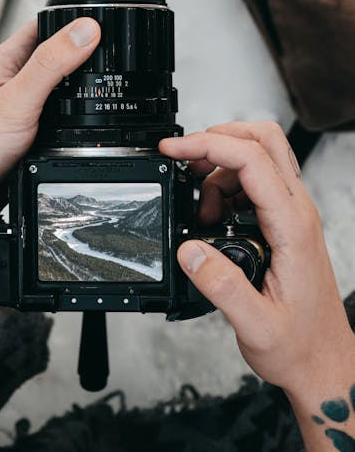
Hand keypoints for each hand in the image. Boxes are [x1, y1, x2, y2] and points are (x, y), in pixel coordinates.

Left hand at [0, 17, 99, 230]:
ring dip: (78, 92)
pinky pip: (55, 118)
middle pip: (57, 57)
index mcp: (6, 60)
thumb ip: (51, 64)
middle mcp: (12, 80)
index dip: (76, 23)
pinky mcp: (25, 132)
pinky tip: (81, 124)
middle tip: (111, 61)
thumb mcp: (17, 99)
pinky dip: (72, 119)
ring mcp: (19, 106)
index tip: (106, 27)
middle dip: (83, 58)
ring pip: (58, 90)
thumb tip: (85, 31)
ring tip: (100, 90)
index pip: (47, 26)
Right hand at [159, 122, 353, 393]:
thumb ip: (220, 285)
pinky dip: (225, 187)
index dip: (208, 145)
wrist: (323, 360)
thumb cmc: (300, 343)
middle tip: (184, 159)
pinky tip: (212, 218)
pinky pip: (254, 183)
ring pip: (258, 157)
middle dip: (217, 138)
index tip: (174, 150)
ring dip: (218, 169)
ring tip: (200, 210)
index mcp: (292, 226)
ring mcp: (292, 213)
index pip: (251, 160)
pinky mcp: (284, 221)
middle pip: (264, 139)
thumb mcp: (255, 324)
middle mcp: (296, 211)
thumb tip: (188, 249)